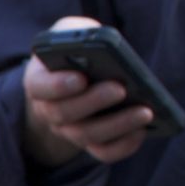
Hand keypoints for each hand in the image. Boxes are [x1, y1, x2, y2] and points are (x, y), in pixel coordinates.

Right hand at [20, 15, 152, 169]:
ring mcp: (68, 130)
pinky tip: (143, 130)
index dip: (57, 86)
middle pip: (63, 113)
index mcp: (39, 80)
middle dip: (93, 102)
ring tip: (145, 111)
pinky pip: (103, 152)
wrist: (76, 80)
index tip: (80, 78)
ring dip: (116, 124)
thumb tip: (99, 40)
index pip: (39, 87)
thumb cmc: (75, 52)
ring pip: (85, 135)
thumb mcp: (71, 33)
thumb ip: (77, 32)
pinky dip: (124, 146)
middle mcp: (48, 109)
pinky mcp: (91, 143)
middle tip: (120, 88)